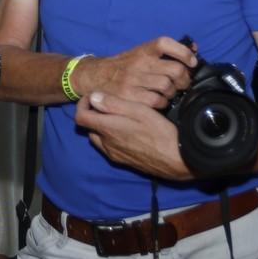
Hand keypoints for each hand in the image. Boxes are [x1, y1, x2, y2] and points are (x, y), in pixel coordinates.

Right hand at [70, 36, 194, 110]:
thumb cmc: (122, 67)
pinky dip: (162, 103)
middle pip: (174, 69)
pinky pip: (156, 101)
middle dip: (184, 79)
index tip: (192, 61)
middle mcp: (138, 63)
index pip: (165, 43)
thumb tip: (194, 48)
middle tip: (182, 83)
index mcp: (142, 50)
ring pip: (167, 86)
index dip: (183, 52)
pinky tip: (158, 102)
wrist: (93, 77)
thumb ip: (163, 53)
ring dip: (173, 93)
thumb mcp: (139, 53)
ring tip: (169, 94)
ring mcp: (133, 80)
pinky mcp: (129, 96)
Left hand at [76, 90, 192, 179]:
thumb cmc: (160, 133)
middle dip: (94, 114)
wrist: (176, 160)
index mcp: (108, 129)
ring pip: (99, 138)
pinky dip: (111, 137)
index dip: (82, 104)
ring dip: (103, 126)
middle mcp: (107, 144)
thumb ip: (114, 104)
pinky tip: (128, 131)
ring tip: (119, 117)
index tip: (93, 97)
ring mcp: (115, 154)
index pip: (80, 117)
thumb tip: (93, 97)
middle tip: (109, 104)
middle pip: (89, 127)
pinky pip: (109, 147)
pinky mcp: (123, 161)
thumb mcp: (139, 111)